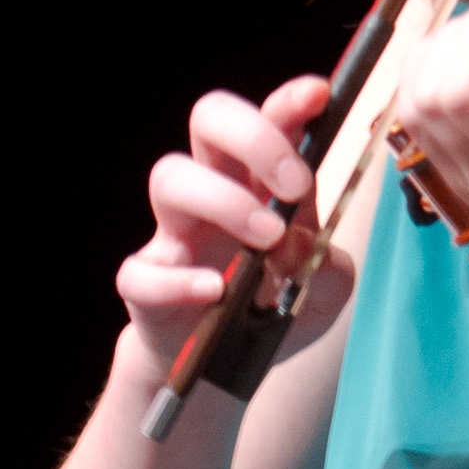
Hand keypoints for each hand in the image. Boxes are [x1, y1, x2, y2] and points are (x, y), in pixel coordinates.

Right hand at [115, 76, 352, 375]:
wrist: (222, 372)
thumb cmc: (273, 306)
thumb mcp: (324, 290)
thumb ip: (327, 265)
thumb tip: (298, 240)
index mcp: (260, 179)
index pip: (270, 118)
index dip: (290, 100)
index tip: (318, 96)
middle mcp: (214, 190)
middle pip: (209, 119)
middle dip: (253, 137)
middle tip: (295, 184)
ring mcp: (174, 233)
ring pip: (169, 177)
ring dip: (224, 201)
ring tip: (267, 240)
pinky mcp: (145, 283)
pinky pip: (141, 270)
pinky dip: (179, 280)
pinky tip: (216, 293)